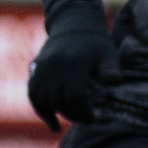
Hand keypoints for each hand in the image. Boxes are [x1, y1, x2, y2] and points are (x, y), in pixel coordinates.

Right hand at [25, 12, 111, 131]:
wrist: (73, 25)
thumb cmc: (96, 44)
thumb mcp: (109, 54)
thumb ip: (112, 69)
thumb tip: (113, 82)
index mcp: (74, 63)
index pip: (75, 96)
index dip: (83, 112)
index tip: (93, 119)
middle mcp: (54, 66)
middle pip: (59, 101)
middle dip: (73, 115)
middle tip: (86, 119)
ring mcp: (41, 68)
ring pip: (43, 100)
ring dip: (56, 114)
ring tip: (71, 117)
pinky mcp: (34, 70)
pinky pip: (33, 94)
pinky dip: (41, 110)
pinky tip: (52, 123)